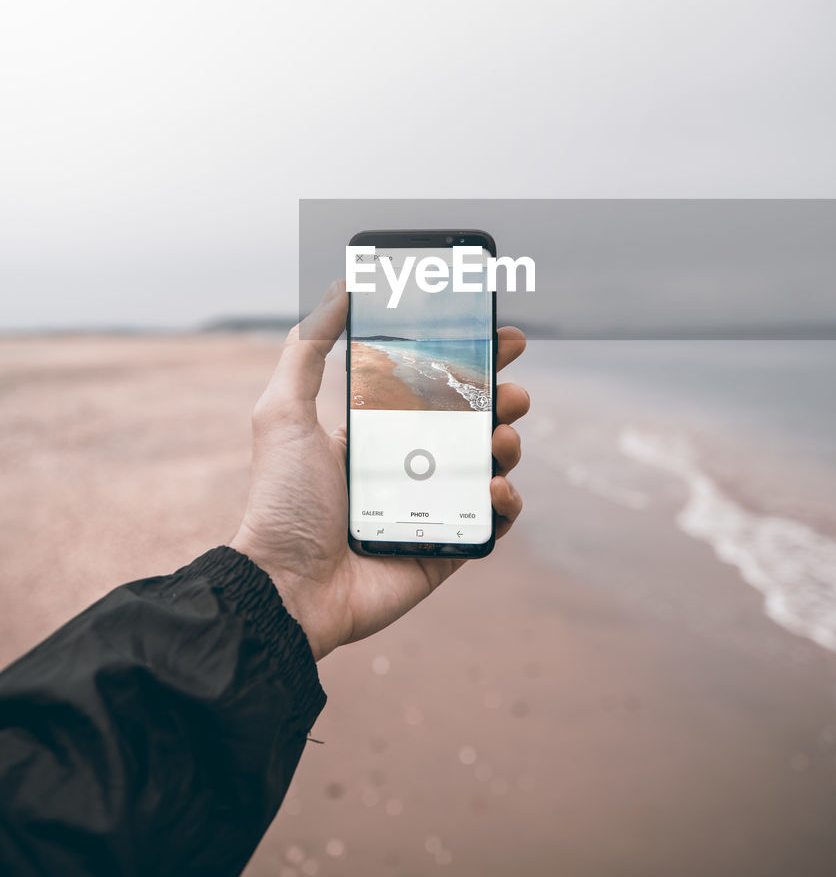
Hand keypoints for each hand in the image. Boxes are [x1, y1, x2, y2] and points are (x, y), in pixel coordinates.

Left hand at [230, 281, 528, 659]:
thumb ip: (308, 348)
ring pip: (491, 465)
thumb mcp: (283, 411)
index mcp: (376, 431)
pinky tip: (493, 487)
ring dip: (506, 444)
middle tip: (513, 392)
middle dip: (501, 399)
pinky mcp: (448, 548)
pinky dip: (505, 501)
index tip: (504, 338)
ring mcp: (431, 507)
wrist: (286, 588)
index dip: (474, 361)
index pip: (435, 386)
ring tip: (499, 438)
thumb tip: (340, 288)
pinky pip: (493, 521)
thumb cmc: (282, 502)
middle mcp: (408, 465)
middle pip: (472, 422)